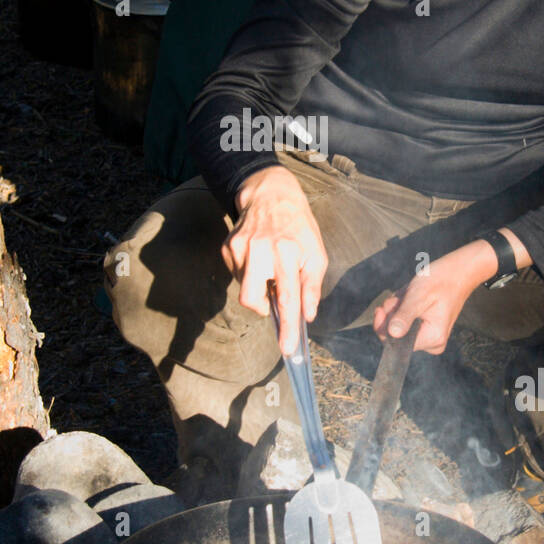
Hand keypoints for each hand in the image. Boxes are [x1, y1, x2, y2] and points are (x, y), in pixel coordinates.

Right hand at [223, 165, 327, 354]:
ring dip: (258, 287)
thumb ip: (312, 286)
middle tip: (272, 300)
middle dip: (261, 308)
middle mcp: (262, 249)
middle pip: (252, 298)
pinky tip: (258, 258)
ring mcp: (241, 247)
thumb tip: (307, 315)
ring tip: (269, 268)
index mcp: (289, 251)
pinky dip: (249, 274)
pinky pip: (237, 275)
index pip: (289, 296)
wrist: (270, 195)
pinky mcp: (228, 247)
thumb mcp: (316, 253)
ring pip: (244, 289)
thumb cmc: (298, 227)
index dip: (289, 326)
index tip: (288, 348)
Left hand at [372, 241, 492, 354]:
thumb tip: (392, 334)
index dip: (384, 327)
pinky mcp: (426, 330)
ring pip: (398, 327)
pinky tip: (410, 297)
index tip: (381, 308)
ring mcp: (430, 337)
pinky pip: (405, 322)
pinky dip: (402, 308)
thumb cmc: (440, 281)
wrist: (457, 272)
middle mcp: (432, 343)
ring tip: (409, 295)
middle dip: (393, 314)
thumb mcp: (419, 295)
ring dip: (398, 309)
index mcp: (433, 338)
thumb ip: (405, 316)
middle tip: (400, 298)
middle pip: (396, 336)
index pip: (396, 343)